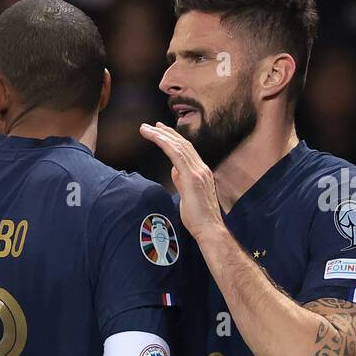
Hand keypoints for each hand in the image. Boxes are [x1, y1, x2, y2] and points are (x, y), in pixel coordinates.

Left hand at [139, 121, 223, 242]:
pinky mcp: (192, 177)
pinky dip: (165, 143)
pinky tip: (156, 138)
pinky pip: (177, 154)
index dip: (173, 139)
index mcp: (200, 172)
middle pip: (182, 144)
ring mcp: (198, 171)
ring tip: (147, 129)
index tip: (161, 132)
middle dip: (166, 133)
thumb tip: (175, 171)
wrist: (209, 229)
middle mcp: (201, 168)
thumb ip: (181, 181)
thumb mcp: (187, 195)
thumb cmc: (198, 218)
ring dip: (161, 136)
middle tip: (151, 126)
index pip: (186, 150)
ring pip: (178, 146)